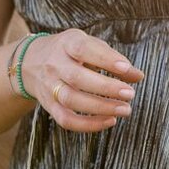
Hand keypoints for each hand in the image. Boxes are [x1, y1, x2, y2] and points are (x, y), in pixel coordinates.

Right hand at [20, 28, 144, 132]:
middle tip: (130, 94)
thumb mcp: (87, 45)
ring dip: (100, 108)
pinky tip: (109, 121)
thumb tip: (138, 76)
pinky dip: (88, 125)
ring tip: (124, 109)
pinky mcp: (49, 105)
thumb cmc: (68, 52)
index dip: (105, 59)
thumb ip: (112, 58)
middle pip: (77, 78)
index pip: (84, 49)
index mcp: (66, 43)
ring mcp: (49, 86)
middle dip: (106, 88)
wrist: (30, 62)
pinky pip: (66, 119)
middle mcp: (55, 64)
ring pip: (71, 100)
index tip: (127, 69)